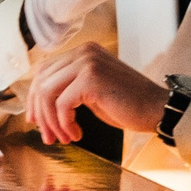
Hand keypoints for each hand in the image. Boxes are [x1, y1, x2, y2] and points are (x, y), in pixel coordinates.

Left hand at [26, 43, 169, 144]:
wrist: (156, 109)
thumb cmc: (127, 105)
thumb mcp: (91, 92)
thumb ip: (68, 89)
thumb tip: (39, 105)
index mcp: (82, 52)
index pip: (43, 72)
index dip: (34, 99)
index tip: (36, 122)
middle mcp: (83, 52)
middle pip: (41, 82)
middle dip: (39, 113)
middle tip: (46, 137)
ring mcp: (86, 62)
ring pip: (47, 94)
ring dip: (51, 122)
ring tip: (63, 139)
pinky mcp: (91, 78)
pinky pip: (62, 104)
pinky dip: (64, 124)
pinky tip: (77, 135)